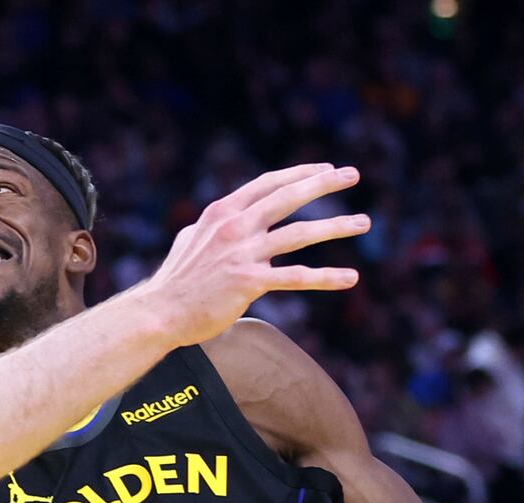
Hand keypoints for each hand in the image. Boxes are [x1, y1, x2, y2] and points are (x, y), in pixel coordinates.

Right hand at [143, 163, 366, 347]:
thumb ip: (213, 226)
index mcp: (222, 212)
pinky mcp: (249, 282)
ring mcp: (243, 253)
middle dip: (325, 183)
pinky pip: (296, 278)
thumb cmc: (175, 281)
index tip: (325, 168)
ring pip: (300, 234)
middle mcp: (234, 227)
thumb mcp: (190, 240)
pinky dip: (326, 277)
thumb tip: (223, 219)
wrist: (160, 312)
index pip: (268, 184)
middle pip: (288, 197)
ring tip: (363, 222)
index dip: (299, 173)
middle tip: (353, 174)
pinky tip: (350, 278)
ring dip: (336, 226)